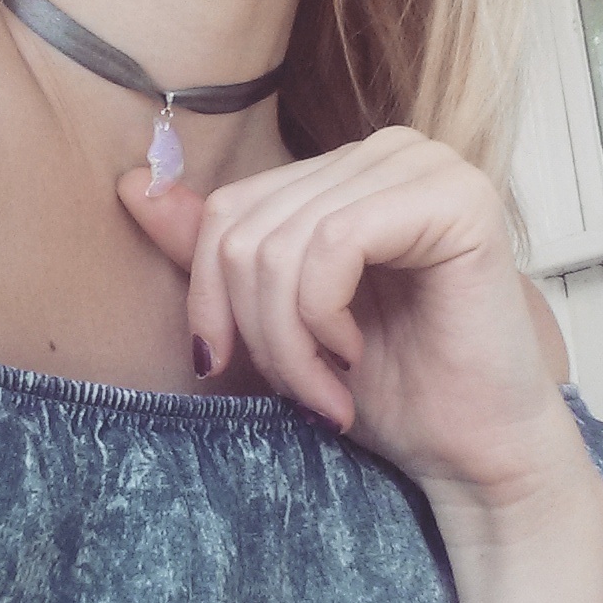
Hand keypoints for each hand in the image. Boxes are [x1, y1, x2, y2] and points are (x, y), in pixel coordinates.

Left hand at [117, 126, 574, 498]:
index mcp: (343, 167)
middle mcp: (384, 150)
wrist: (471, 453)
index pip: (228, 207)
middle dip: (256, 330)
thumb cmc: (381, 384)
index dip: (206, 293)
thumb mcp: (273, 314)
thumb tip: (131, 182)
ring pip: (284, 241)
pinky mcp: (456, 198)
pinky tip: (356, 355)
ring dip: (290, 341)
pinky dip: (324, 318)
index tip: (221, 362)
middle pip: (249, 227)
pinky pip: (334, 243)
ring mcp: (423, 165)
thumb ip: (214, 250)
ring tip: (325, 389)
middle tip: (300, 391)